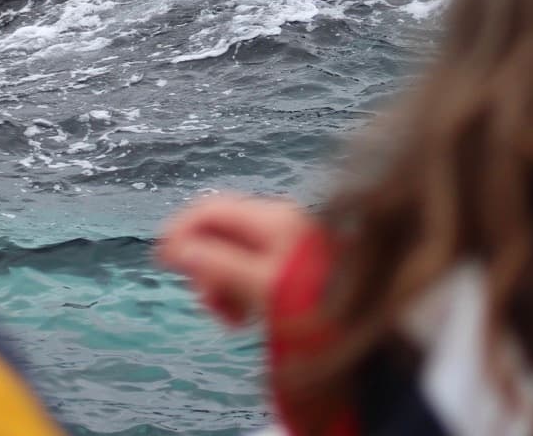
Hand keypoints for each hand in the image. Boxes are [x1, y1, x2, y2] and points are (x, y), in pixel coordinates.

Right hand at [158, 193, 314, 327]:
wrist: (370, 323)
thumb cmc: (318, 304)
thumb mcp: (263, 286)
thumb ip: (219, 264)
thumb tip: (177, 250)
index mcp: (270, 219)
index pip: (209, 209)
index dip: (179, 230)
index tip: (161, 261)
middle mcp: (278, 223)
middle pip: (218, 232)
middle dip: (202, 266)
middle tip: (208, 305)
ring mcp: (286, 244)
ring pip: (232, 254)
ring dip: (219, 284)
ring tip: (231, 319)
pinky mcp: (291, 267)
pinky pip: (249, 270)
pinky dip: (238, 290)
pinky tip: (245, 318)